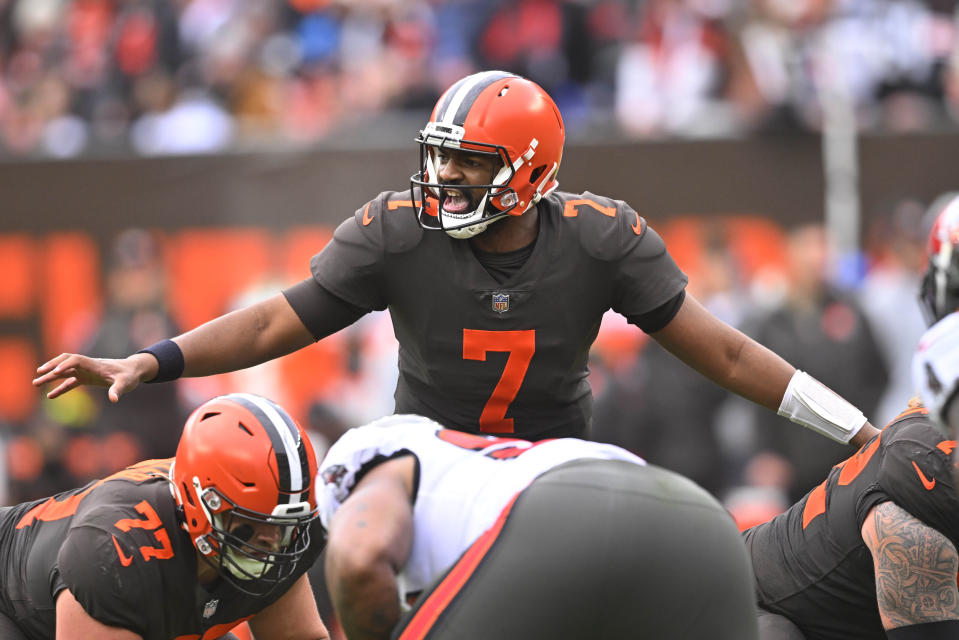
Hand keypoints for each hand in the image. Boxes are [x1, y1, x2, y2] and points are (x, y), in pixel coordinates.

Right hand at [32, 353, 157, 402]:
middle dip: (51, 367)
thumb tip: (114, 399)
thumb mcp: (125, 383)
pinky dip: (60, 388)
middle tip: (38, 374)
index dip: (66, 364)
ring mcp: (85, 372)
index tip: (56, 372)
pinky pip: (70, 382)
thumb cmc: (129, 376)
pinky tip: (50, 396)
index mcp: (95, 364)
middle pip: (65, 363)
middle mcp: (87, 366)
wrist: (132, 371)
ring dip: (50, 376)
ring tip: (35, 382)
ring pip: (64, 372)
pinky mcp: (86, 379)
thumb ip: (118, 390)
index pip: (76, 360)